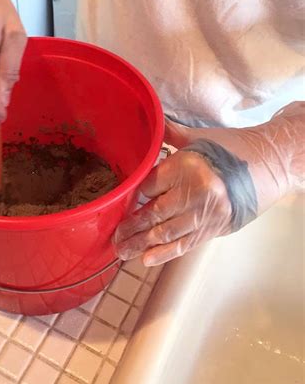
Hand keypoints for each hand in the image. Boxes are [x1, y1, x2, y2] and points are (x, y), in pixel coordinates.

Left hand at [114, 104, 303, 265]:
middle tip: (114, 237)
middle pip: (153, 212)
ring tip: (122, 251)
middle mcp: (194, 192)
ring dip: (141, 244)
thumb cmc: (231, 148)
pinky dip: (164, 253)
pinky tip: (146, 259)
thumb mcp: (198, 137)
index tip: (118, 204)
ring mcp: (205, 213)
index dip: (133, 195)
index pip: (148, 185)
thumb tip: (149, 124)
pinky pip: (185, 243)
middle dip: (131, 227)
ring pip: (166, 232)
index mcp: (186, 166)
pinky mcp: (215, 228)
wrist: (270, 164)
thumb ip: (169, 135)